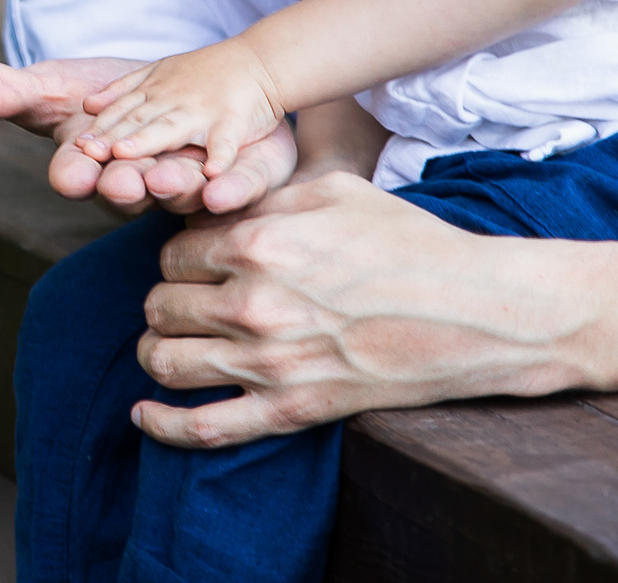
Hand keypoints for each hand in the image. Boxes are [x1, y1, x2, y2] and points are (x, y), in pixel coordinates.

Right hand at [0, 56, 296, 214]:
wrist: (195, 90)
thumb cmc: (113, 98)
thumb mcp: (49, 87)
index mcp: (92, 169)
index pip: (77, 176)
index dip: (74, 174)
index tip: (73, 169)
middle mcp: (141, 186)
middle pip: (132, 193)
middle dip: (127, 188)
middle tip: (126, 179)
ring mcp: (194, 186)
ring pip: (186, 195)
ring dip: (180, 186)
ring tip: (180, 176)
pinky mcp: (243, 176)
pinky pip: (242, 187)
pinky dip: (235, 184)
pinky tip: (227, 178)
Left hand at [130, 173, 589, 446]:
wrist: (473, 310)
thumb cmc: (410, 242)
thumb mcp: (334, 190)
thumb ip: (266, 195)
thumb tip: (217, 203)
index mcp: (260, 241)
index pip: (173, 252)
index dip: (179, 255)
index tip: (197, 261)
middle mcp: (253, 302)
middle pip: (162, 305)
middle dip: (166, 300)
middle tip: (186, 300)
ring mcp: (270, 362)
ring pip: (166, 362)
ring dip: (156, 351)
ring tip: (168, 344)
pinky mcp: (292, 409)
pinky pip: (204, 428)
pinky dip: (162, 425)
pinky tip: (144, 415)